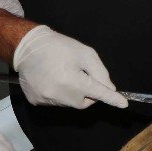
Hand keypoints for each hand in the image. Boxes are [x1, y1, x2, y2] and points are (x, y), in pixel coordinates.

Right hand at [13, 26, 127, 109]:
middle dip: (89, 93)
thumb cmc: (59, 47)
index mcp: (72, 81)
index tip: (123, 104)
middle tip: (83, 76)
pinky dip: (59, 94)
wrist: (28, 47)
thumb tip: (109, 88)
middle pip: (84, 102)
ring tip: (64, 74)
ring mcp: (45, 100)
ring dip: (73, 93)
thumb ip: (100, 73)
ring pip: (69, 103)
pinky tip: (53, 80)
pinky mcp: (36, 101)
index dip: (112, 99)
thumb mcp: (85, 54)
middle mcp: (59, 94)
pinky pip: (55, 102)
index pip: (98, 94)